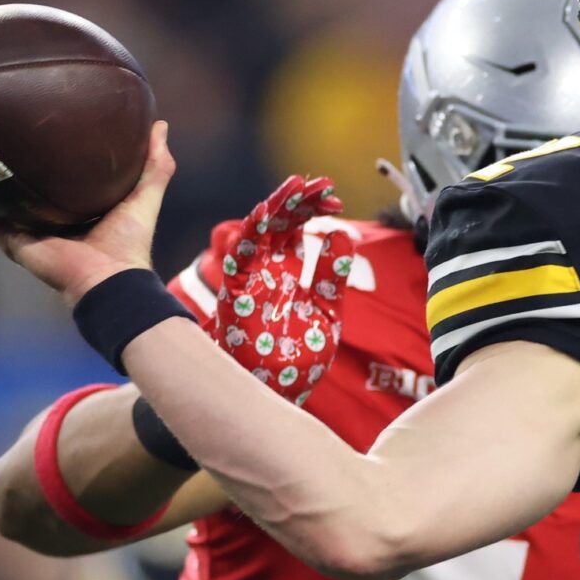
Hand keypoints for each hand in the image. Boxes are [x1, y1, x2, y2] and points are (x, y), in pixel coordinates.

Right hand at [0, 121, 175, 304]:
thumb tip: (159, 125)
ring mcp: (25, 231)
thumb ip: (155, 164)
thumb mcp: (144, 195)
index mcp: (73, 208)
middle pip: (16, 186)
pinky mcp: (12, 242)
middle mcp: (45, 218)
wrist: (111, 280)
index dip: (41, 155)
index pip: (53, 176)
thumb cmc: (130, 242)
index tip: (32, 126)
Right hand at [212, 175, 354, 405]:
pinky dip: (250, 235)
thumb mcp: (327, 310)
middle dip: (298, 200)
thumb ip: (332, 274)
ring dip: (276, 207)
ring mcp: (248, 282)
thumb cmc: (297, 358)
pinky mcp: (235, 296)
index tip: (335, 196)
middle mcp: (264, 272)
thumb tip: (344, 234)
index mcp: (285, 273)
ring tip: (297, 186)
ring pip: (257, 232)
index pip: (295, 228)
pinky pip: (239, 259)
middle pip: (277, 223)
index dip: (312, 209)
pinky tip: (267, 214)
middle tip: (321, 182)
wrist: (279, 396)